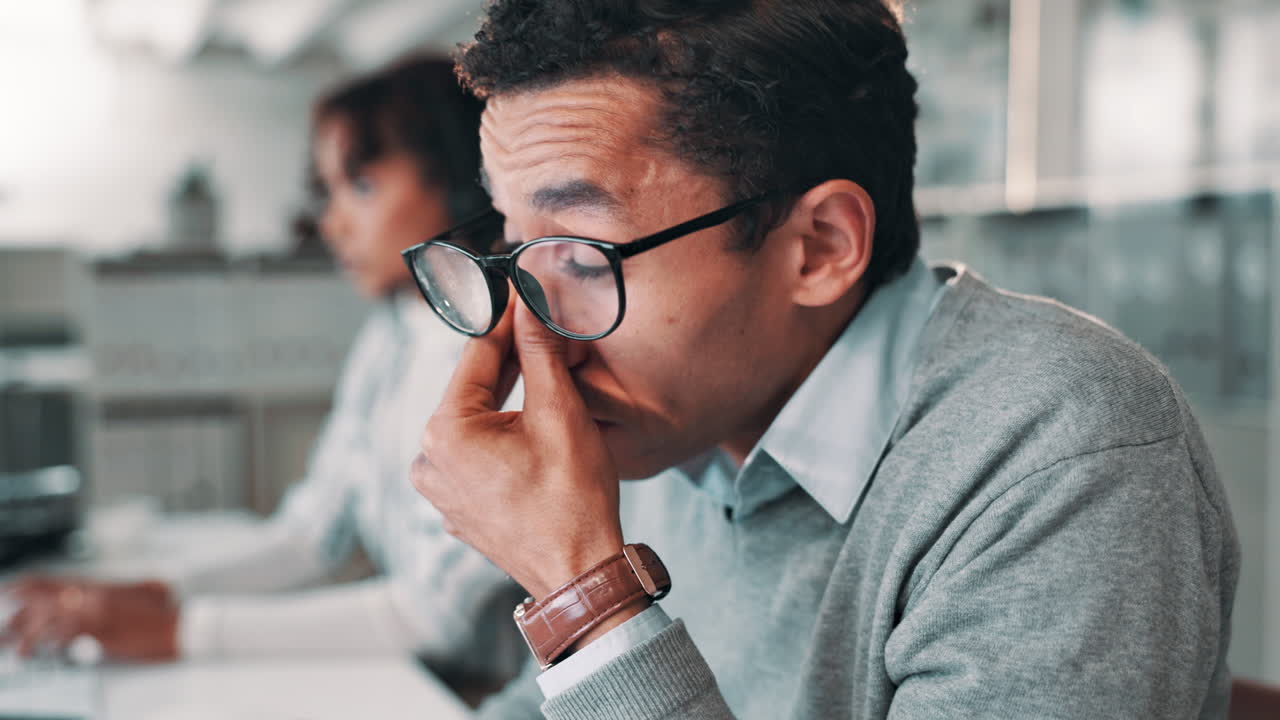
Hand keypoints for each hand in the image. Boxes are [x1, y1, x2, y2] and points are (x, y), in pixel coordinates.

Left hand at [1, 577, 178, 660]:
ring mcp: (97, 611)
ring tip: (18, 652)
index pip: (52, 582)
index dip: (26, 586)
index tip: (8, 592)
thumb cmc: (163, 615)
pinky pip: (64, 634)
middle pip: (43, 602)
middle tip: (4, 635)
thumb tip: (93, 599)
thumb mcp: (136, 594)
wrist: (181, 626)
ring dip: (28, 638)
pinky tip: (43, 652)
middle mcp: (93, 595)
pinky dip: (50, 643)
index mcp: (99, 587)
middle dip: (18, 619)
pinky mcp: (101, 630)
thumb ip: (113, 594)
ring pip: (49, 619)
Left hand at [410, 301, 625, 601]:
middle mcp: (429, 461)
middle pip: (472, 390)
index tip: (523, 294)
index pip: (476, 356)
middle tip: (539, 327)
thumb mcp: (560, 413)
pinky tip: (534, 428)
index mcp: (445, 432)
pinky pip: (476, 457)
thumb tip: (531, 306)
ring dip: (506, 399)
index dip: (507, 322)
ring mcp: (440, 490)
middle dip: (509, 362)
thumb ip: (540, 353)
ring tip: (542, 374)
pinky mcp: (458, 509)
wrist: (580, 574)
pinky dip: (502, 437)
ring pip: (474, 423)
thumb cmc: (572, 500)